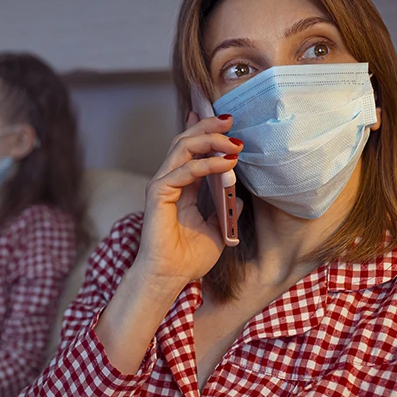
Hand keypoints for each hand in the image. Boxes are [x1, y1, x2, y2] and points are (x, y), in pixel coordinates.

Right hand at [135, 112, 242, 289]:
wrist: (170, 277)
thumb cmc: (188, 258)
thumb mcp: (218, 229)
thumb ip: (225, 208)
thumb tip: (238, 193)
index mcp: (180, 187)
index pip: (190, 149)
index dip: (204, 131)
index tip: (226, 120)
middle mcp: (169, 181)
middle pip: (185, 141)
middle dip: (209, 127)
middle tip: (231, 120)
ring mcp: (162, 185)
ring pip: (183, 148)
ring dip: (211, 140)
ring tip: (235, 143)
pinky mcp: (159, 194)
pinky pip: (185, 170)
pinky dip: (208, 164)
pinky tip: (227, 163)